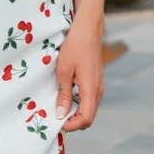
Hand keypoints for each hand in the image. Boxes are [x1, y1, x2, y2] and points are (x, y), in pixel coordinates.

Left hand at [55, 16, 103, 131]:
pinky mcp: (95, 80)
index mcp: (91, 89)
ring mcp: (98, 85)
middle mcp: (98, 90)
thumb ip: (63, 94)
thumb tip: (61, 114)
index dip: (72, 125)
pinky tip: (65, 96)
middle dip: (73, 121)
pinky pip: (88, 99)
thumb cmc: (75, 46)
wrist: (88, 28)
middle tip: (55, 117)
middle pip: (88, 116)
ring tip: (57, 108)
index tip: (57, 123)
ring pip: (88, 108)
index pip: (86, 118)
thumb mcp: (64, 71)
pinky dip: (78, 103)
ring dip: (75, 112)